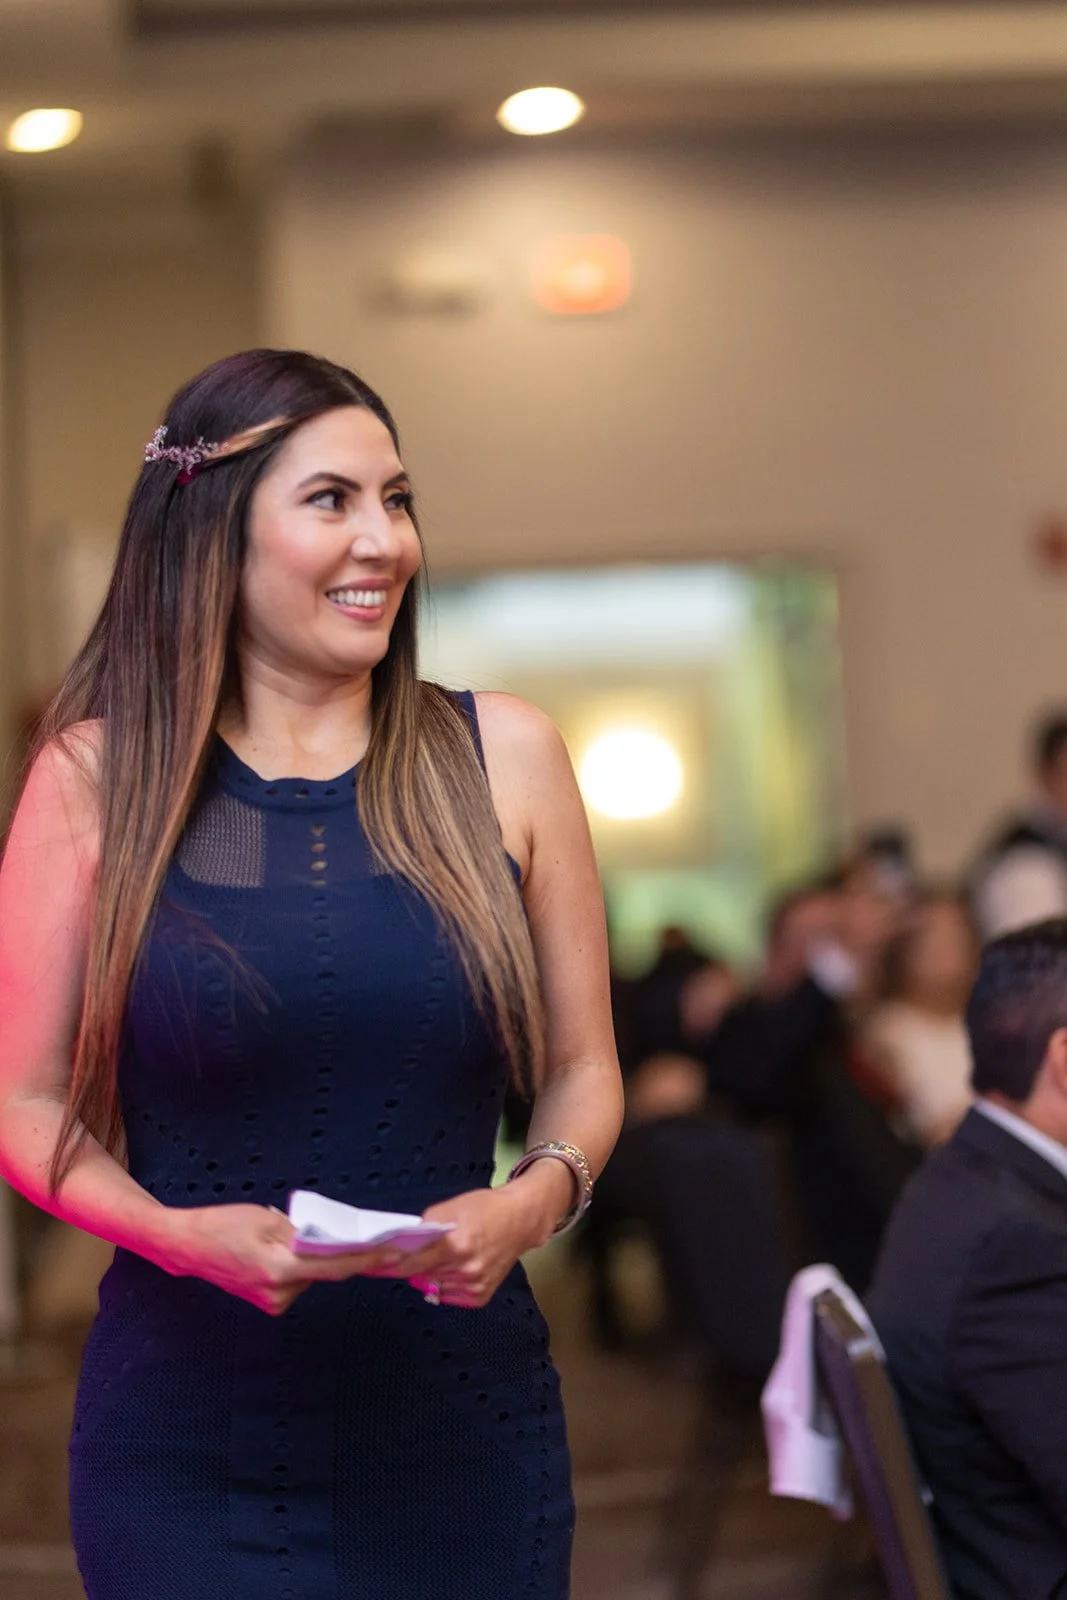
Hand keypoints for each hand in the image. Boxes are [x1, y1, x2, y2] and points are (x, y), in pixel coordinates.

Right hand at [163, 1203, 406, 1316]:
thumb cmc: (224, 1225)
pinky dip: (301, 1266)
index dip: (367, 1258)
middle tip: (368, 1237)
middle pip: (326, 1271)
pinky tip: (285, 1250)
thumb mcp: (267, 1219)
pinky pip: (298, 1280)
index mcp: (280, 1269)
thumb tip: (331, 1239)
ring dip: (317, 1258)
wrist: (188, 1247)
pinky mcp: (269, 1302)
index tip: (394, 1252)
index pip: (335, 1265)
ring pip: (312, 1276)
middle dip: (344, 1254)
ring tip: (297, 1237)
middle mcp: (279, 1292)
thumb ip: (303, 1232)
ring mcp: (273, 1301)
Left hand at [390, 1179, 569, 1308]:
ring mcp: (473, 1287)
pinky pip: (447, 1296)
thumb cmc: (484, 1208)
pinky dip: (443, 1284)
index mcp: (456, 1244)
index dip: (388, 1265)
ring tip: (437, 1258)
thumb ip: (424, 1227)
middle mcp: (465, 1270)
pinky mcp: (479, 1298)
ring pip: (432, 1287)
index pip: (411, 1262)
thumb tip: (401, 1244)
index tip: (368, 1266)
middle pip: (419, 1276)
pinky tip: (452, 1269)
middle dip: (407, 1267)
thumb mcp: (451, 1207)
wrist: (520, 1220)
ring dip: (426, 1275)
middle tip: (396, 1259)